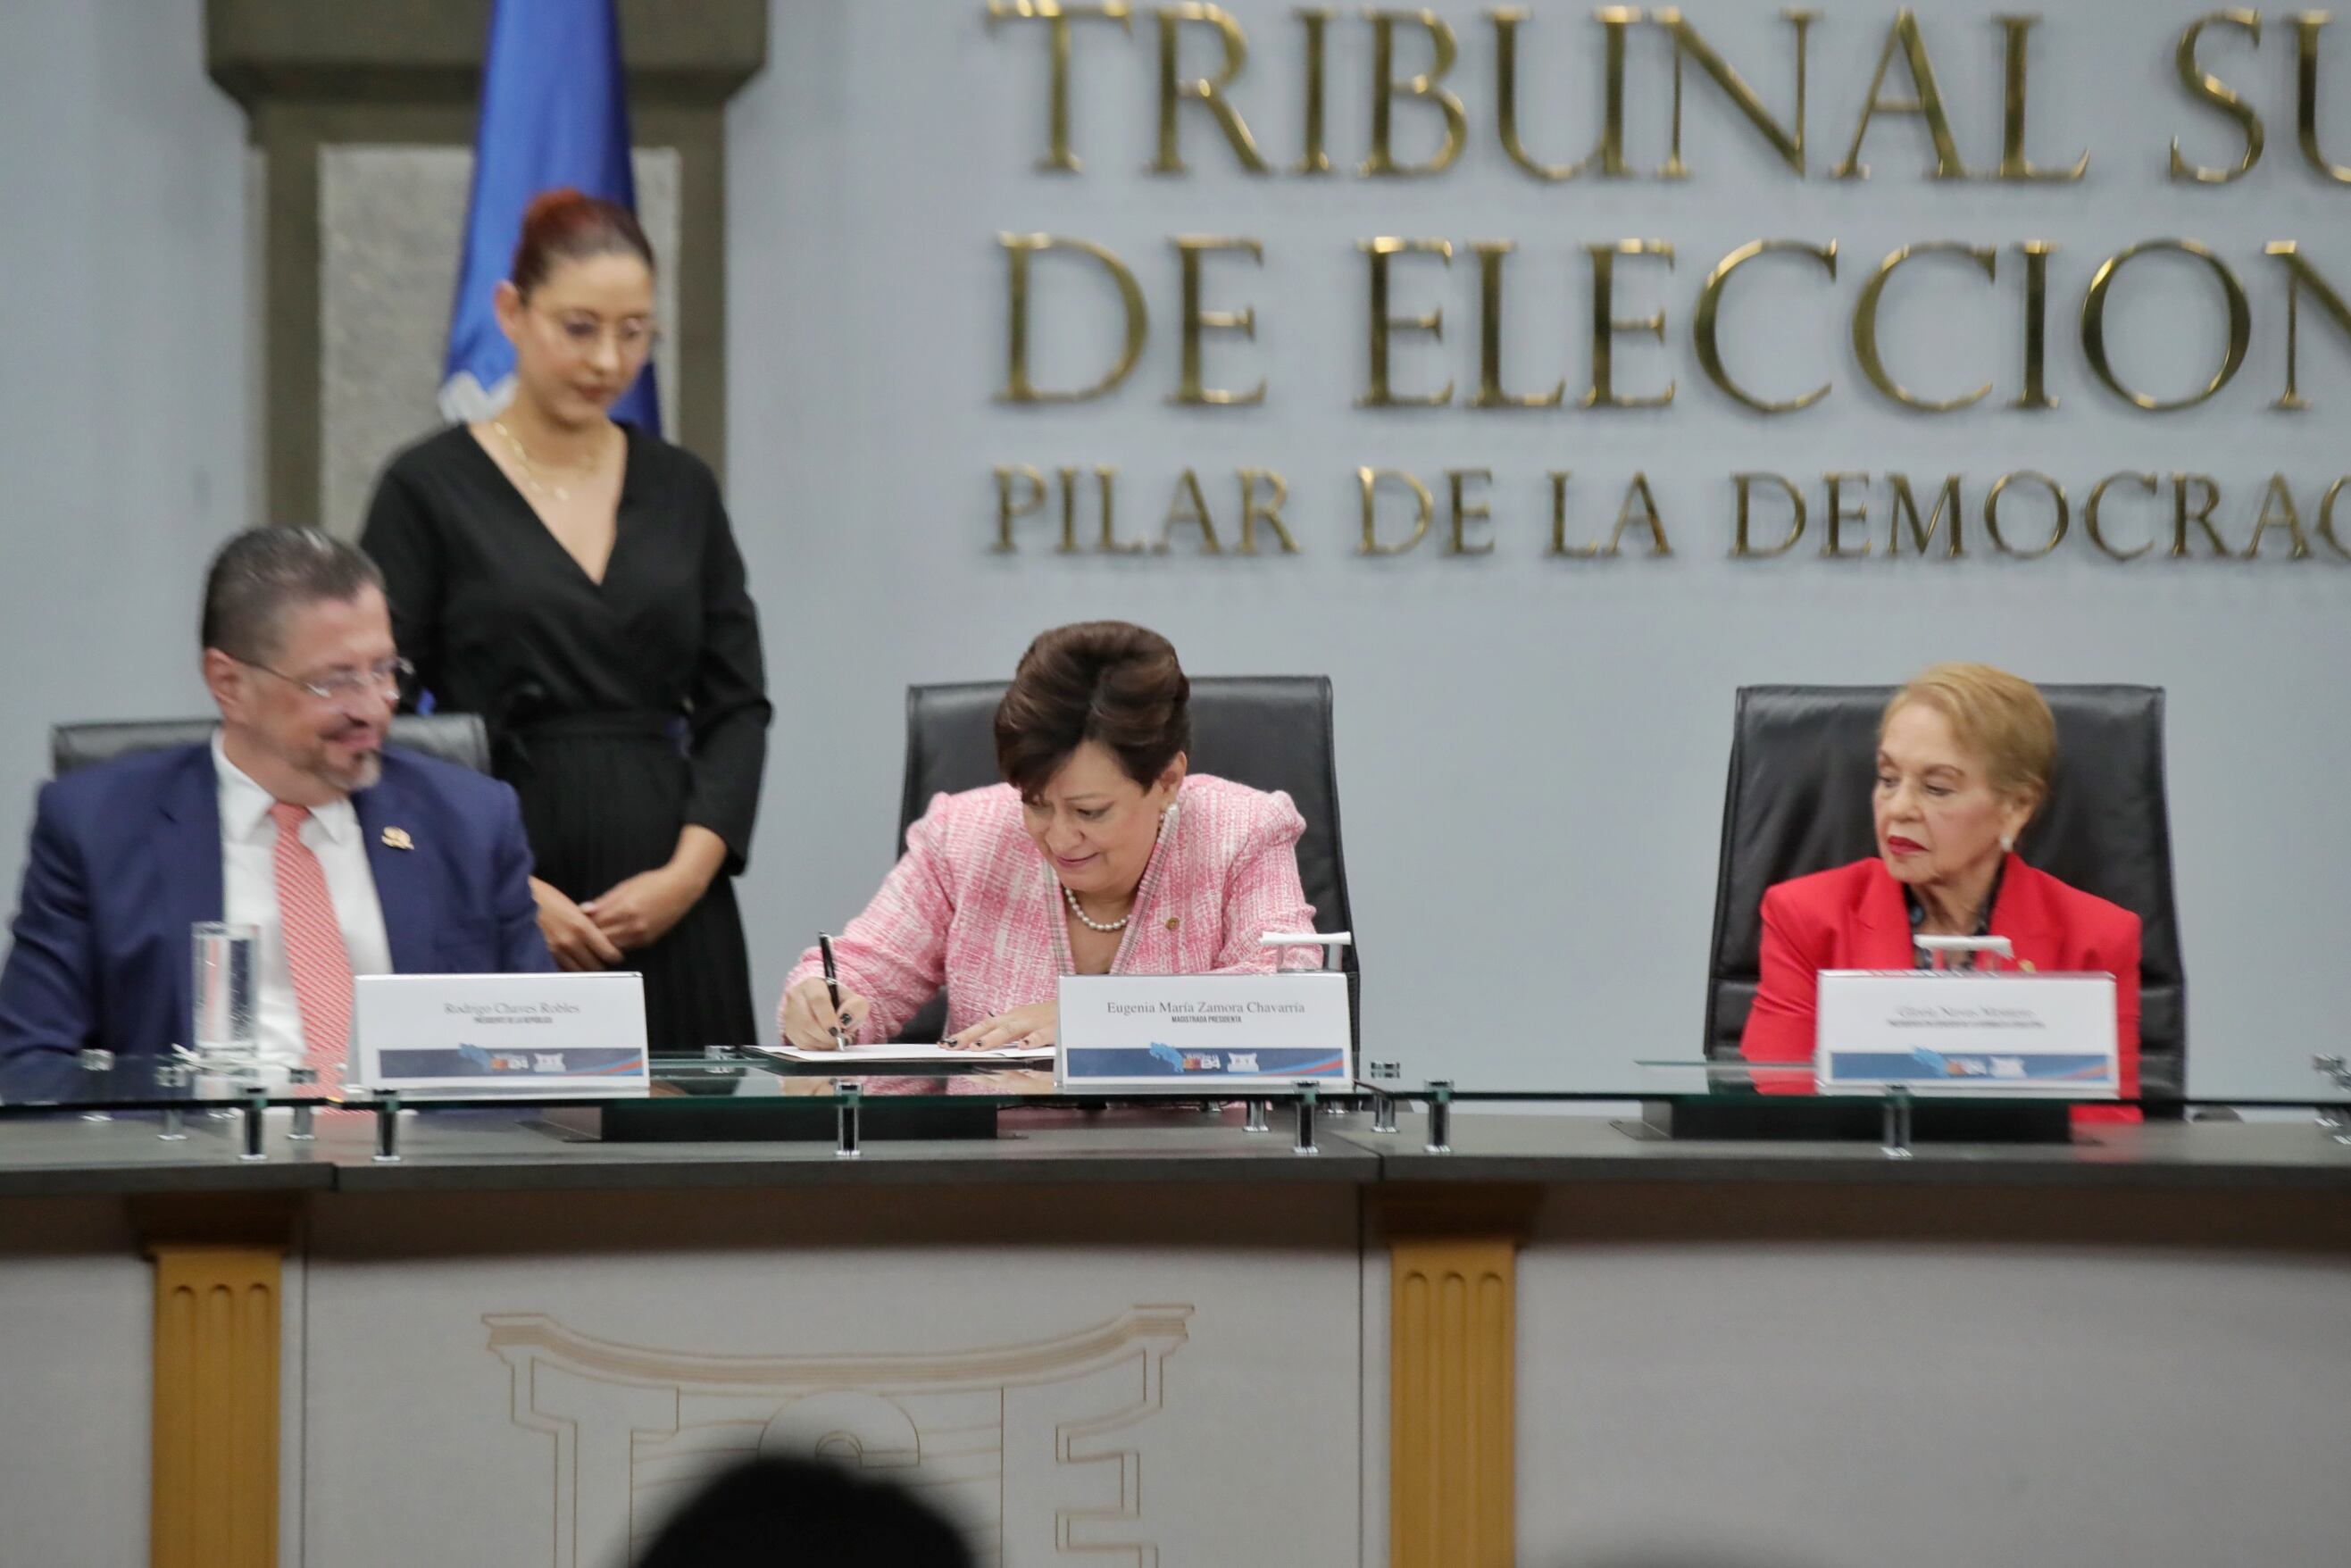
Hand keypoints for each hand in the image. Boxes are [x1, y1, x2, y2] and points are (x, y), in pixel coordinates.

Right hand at [531, 877, 622, 971]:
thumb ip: (585, 917)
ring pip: (579, 973)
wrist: (515, 902)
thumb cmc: (542, 898)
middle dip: (600, 964)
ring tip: (584, 965)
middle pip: (595, 967)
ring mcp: (556, 953)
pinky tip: (568, 967)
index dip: (614, 956)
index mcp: (581, 927)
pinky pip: (561, 972)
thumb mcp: (568, 904)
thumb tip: (596, 918)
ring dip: (583, 970)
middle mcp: (571, 942)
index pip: (608, 952)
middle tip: (600, 961)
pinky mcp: (543, 958)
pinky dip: (567, 972)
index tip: (614, 956)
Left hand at [582, 864, 703, 951]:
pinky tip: (610, 939)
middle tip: (578, 933)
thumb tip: (583, 910)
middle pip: (601, 939)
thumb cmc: (653, 882)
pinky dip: (615, 944)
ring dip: (601, 944)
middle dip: (589, 937)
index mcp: (624, 909)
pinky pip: (625, 948)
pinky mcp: (648, 941)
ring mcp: (641, 935)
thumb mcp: (625, 886)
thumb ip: (604, 901)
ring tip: (591, 939)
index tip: (574, 923)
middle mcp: (633, 925)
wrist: (682, 888)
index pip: (594, 924)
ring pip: (612, 947)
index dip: (582, 924)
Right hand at [781, 976, 872, 1049]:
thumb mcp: (855, 1002)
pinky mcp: (788, 1029)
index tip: (837, 1030)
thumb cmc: (840, 1003)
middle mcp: (796, 996)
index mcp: (813, 984)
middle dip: (826, 1035)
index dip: (828, 1018)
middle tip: (838, 1038)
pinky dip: (815, 1046)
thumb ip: (855, 1008)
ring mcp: (789, 1013)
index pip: (817, 999)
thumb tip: (844, 1019)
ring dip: (822, 1042)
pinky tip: (824, 1041)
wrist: (829, 1007)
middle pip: (807, 1020)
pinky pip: (800, 1043)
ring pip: (803, 1033)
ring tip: (833, 1039)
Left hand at [945, 1002, 1056, 1050]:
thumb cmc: (1051, 1019)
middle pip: (989, 1027)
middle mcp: (1020, 1018)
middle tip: (952, 1047)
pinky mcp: (1054, 1027)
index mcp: (1011, 1018)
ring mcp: (1036, 1022)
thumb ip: (1005, 1032)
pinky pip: (1043, 1034)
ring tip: (978, 1049)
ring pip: (1011, 1030)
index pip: (982, 1027)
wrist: (1081, 1006)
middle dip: (969, 1038)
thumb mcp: (1025, 1023)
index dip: (963, 1036)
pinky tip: (1024, 1047)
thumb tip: (981, 1042)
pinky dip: (1033, 1040)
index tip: (944, 1045)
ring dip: (993, 1039)